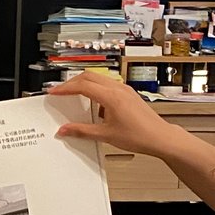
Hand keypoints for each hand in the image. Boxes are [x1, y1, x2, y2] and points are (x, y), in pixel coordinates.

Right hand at [49, 74, 177, 156]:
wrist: (160, 137)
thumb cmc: (140, 136)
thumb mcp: (106, 135)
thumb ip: (82, 131)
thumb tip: (65, 130)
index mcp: (111, 96)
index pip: (82, 86)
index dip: (65, 88)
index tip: (54, 92)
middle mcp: (118, 89)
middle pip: (89, 77)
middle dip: (72, 83)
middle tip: (61, 92)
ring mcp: (124, 90)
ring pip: (98, 79)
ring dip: (84, 85)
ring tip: (74, 97)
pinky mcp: (128, 94)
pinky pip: (108, 85)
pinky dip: (96, 90)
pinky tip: (94, 105)